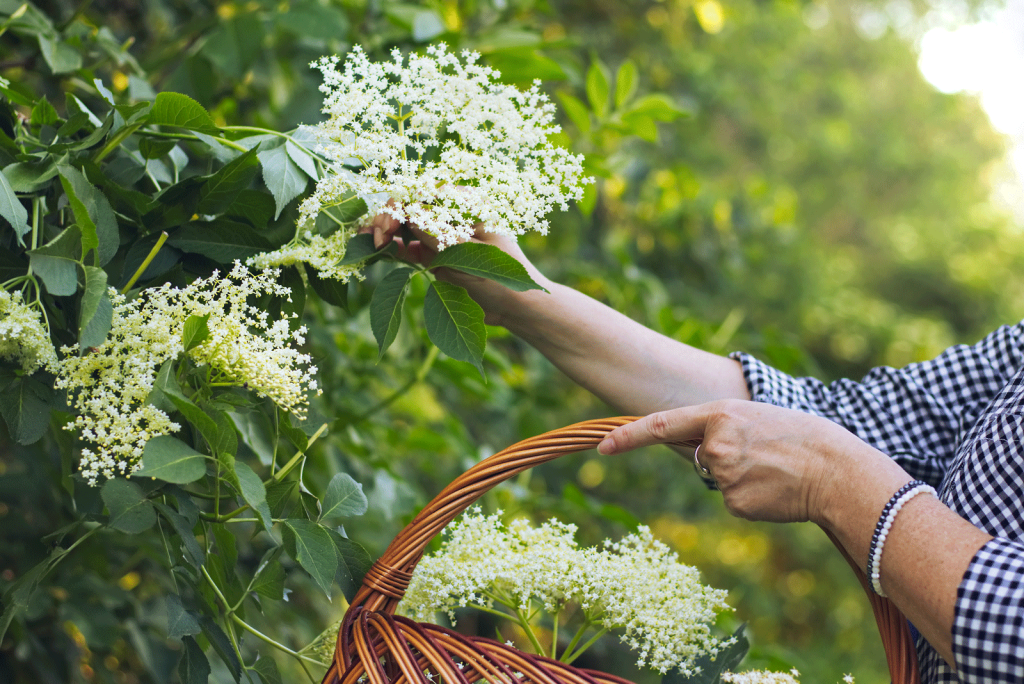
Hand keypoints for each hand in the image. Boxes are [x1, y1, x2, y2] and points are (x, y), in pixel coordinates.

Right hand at [362, 206, 552, 325]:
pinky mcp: (432, 254)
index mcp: (467, 204)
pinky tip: (374, 251)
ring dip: (383, 230)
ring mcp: (440, 234)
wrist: (515, 310)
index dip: (401, 205)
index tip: (388, 229)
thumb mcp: (471, 257)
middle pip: (410, 205)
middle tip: (374, 238)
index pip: (426, 192)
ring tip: (364, 241)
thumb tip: (411, 212)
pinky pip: (405, 244)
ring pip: (403, 224)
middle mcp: (451, 214)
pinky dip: (389, 246)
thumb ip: (441, 235)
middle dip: (387, 217)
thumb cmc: (503, 280)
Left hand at [597, 399, 898, 525]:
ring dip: (739, 479)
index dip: (628, 437)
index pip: (660, 425)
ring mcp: (723, 474)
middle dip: (720, 459)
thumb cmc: (800, 438)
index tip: (602, 446)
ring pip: (716, 481)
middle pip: (697, 457)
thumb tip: (697, 453)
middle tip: (762, 454)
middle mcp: (715, 443)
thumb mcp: (755, 418)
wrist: (836, 470)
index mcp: (720, 413)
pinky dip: (750, 499)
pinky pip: (731, 502)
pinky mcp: (734, 502)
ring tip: (774, 469)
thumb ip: (720, 428)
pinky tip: (775, 490)